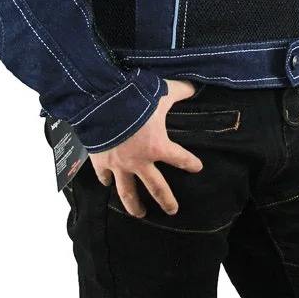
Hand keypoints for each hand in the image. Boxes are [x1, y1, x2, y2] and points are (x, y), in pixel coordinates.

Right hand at [89, 79, 203, 216]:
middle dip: (166, 200)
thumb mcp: (161, 92)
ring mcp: (119, 164)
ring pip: (128, 192)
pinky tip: (107, 185)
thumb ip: (178, 91)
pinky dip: (105, 181)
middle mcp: (139, 161)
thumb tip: (194, 85)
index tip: (197, 167)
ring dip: (134, 205)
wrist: (101, 102)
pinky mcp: (100, 161)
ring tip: (139, 214)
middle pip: (156, 188)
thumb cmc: (135, 98)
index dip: (190, 163)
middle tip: (172, 210)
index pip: (180, 158)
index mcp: (157, 146)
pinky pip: (103, 176)